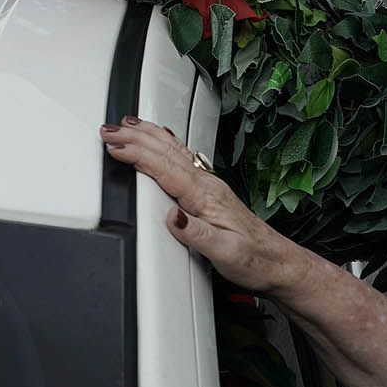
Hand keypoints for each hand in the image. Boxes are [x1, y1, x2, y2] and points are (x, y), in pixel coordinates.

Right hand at [101, 118, 304, 296]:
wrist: (279, 263)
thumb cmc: (254, 260)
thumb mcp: (226, 255)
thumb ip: (197, 235)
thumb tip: (172, 218)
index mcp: (205, 197)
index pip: (165, 169)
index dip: (137, 155)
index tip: (114, 145)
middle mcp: (207, 184)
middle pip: (165, 152)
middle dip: (134, 137)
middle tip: (107, 129)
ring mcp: (208, 183)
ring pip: (173, 149)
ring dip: (146, 134)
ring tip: (125, 123)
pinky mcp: (208, 188)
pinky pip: (181, 155)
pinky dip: (164, 141)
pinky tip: (159, 136)